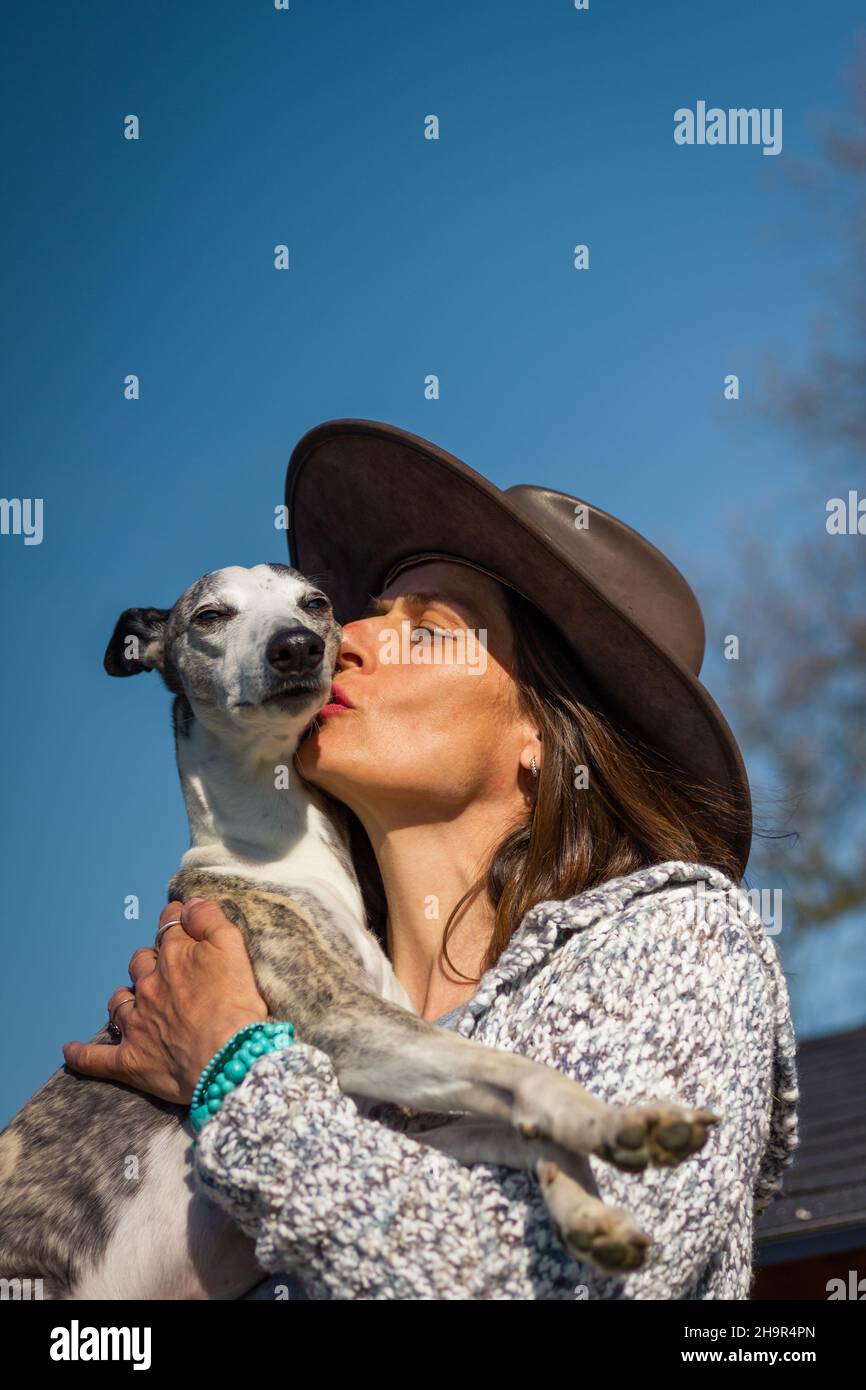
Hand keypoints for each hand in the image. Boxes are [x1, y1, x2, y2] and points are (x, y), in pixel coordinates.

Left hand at [62, 899, 268, 1103]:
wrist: (227, 1058)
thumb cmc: (236, 1003)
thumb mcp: (233, 947)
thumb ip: (209, 920)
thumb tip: (188, 905)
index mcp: (175, 957)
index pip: (169, 927)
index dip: (175, 919)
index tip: (179, 916)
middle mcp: (150, 985)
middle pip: (140, 962)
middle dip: (150, 960)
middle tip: (166, 967)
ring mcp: (136, 1022)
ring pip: (119, 1002)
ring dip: (124, 997)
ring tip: (132, 999)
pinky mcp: (130, 1059)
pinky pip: (96, 1058)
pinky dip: (82, 1053)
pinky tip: (70, 1050)